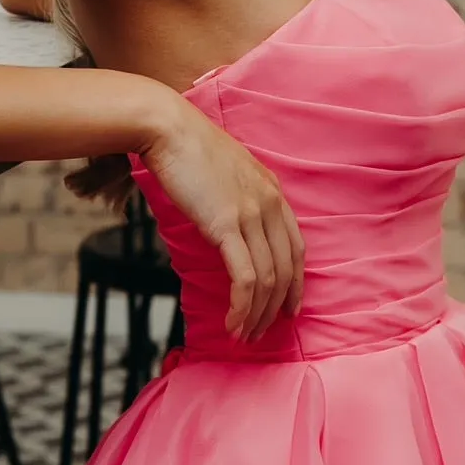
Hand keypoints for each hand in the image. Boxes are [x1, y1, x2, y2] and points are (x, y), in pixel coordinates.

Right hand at [139, 95, 302, 343]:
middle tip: (260, 333)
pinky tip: (232, 322)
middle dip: (275, 308)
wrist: (168, 128)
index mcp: (272, 191)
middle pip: (285, 270)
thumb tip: (229, 228)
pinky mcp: (227, 225)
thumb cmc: (186, 148)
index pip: (296, 247)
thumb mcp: (225, 173)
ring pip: (267, 279)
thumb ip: (237, 200)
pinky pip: (245, 278)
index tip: (287, 309)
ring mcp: (251, 214)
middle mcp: (269, 204)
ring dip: (257, 315)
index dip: (295, 283)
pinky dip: (242, 306)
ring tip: (243, 336)